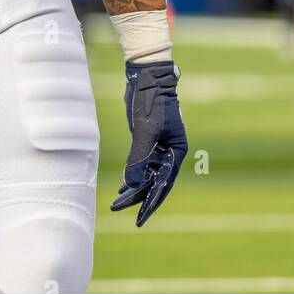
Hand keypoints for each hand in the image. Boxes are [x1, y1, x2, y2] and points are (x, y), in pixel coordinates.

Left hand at [111, 60, 186, 226]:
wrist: (146, 75)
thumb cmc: (151, 100)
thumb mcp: (145, 130)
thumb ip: (139, 157)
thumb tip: (131, 185)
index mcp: (176, 151)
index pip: (163, 183)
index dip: (151, 202)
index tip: (140, 218)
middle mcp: (169, 151)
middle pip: (154, 180)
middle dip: (138, 197)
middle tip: (119, 210)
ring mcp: (158, 145)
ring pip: (146, 173)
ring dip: (133, 187)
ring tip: (117, 201)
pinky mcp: (146, 139)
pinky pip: (140, 163)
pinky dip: (131, 174)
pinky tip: (122, 185)